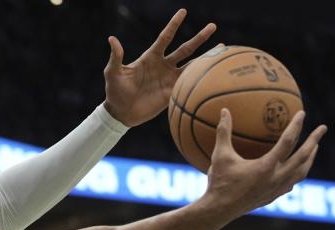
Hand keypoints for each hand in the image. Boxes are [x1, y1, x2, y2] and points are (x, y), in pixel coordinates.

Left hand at [103, 9, 215, 126]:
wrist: (121, 113)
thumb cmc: (115, 91)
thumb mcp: (113, 73)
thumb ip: (116, 57)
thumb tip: (112, 39)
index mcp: (151, 57)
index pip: (165, 37)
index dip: (173, 25)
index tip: (183, 11)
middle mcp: (163, 65)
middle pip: (185, 49)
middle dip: (199, 38)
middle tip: (213, 26)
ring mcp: (169, 79)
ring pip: (192, 65)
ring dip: (206, 57)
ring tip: (222, 47)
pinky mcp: (172, 93)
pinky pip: (189, 84)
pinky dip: (201, 78)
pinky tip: (214, 73)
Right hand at [198, 109, 326, 227]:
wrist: (218, 211)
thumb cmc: (218, 182)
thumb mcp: (220, 156)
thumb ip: (223, 132)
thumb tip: (224, 111)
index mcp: (266, 166)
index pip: (287, 142)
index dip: (296, 126)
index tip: (302, 113)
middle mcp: (276, 178)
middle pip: (303, 157)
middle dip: (314, 141)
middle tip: (322, 128)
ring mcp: (276, 189)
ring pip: (301, 172)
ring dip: (310, 158)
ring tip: (314, 148)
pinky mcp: (272, 197)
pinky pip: (291, 183)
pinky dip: (297, 173)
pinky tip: (295, 170)